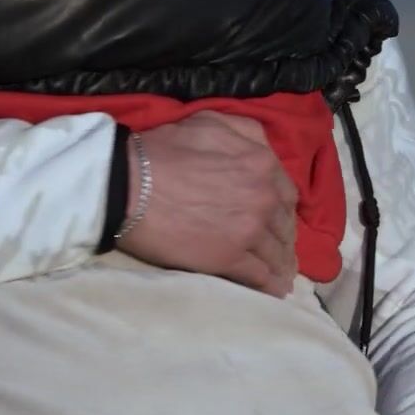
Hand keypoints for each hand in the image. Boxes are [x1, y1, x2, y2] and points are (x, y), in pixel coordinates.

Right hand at [117, 111, 299, 294]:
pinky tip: (274, 292)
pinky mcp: (229, 258)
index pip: (286, 193)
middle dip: (284, 238)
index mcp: (261, 164)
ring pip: (276, 252)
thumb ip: (245, 131)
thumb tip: (261, 148)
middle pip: (284, 225)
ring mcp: (249, 231)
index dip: (282, 208)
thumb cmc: (162, 150)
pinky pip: (260, 276)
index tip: (276, 219)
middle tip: (280, 250)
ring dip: (281, 264)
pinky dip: (270, 285)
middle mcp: (264, 197)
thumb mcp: (209, 122)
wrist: (128, 184)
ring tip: (281, 275)